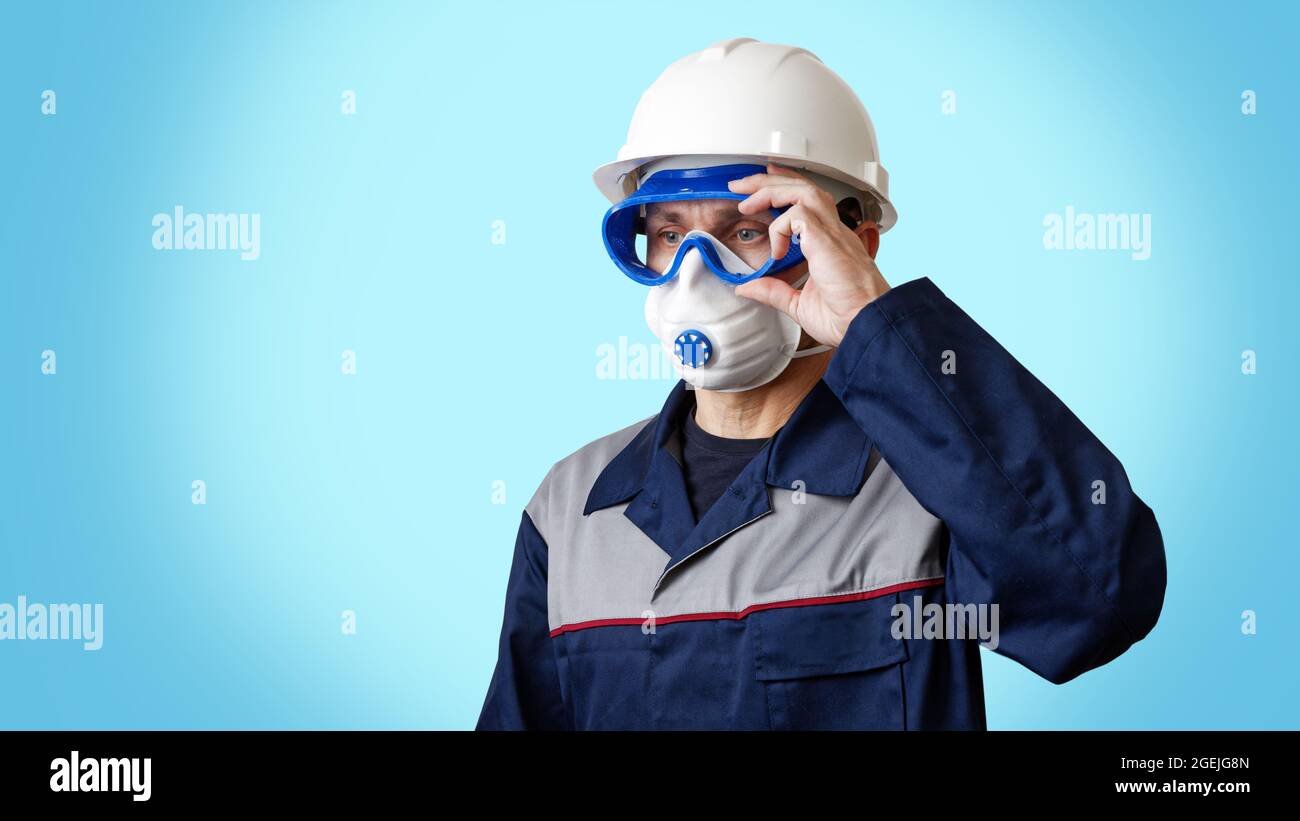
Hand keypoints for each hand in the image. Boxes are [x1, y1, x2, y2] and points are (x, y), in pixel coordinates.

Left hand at [728, 163, 889, 347]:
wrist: (865, 323)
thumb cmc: (846, 317)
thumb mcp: (799, 304)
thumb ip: (773, 292)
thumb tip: (747, 288)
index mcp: (829, 244)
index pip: (807, 202)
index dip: (784, 190)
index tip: (759, 190)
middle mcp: (833, 232)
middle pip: (802, 188)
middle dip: (768, 181)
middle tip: (742, 185)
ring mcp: (832, 233)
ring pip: (803, 190)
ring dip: (771, 190)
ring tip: (748, 201)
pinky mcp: (827, 239)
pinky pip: (798, 215)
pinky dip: (780, 227)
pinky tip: (777, 250)